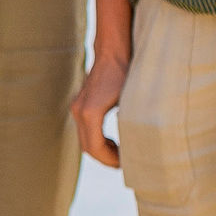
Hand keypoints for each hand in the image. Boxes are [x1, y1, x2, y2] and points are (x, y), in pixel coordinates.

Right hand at [70, 53, 128, 170]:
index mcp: (90, 113)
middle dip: (105, 159)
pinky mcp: (80, 105)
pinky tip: (112, 142)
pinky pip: (85, 131)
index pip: (95, 148)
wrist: (112, 52)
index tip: (125, 164)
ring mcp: (77, 108)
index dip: (110, 160)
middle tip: (124, 164)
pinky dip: (97, 141)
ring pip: (84, 140)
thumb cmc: (125, 74)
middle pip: (87, 147)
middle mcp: (79, 111)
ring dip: (100, 150)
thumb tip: (139, 147)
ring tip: (120, 154)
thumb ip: (129, 125)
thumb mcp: (131, 101)